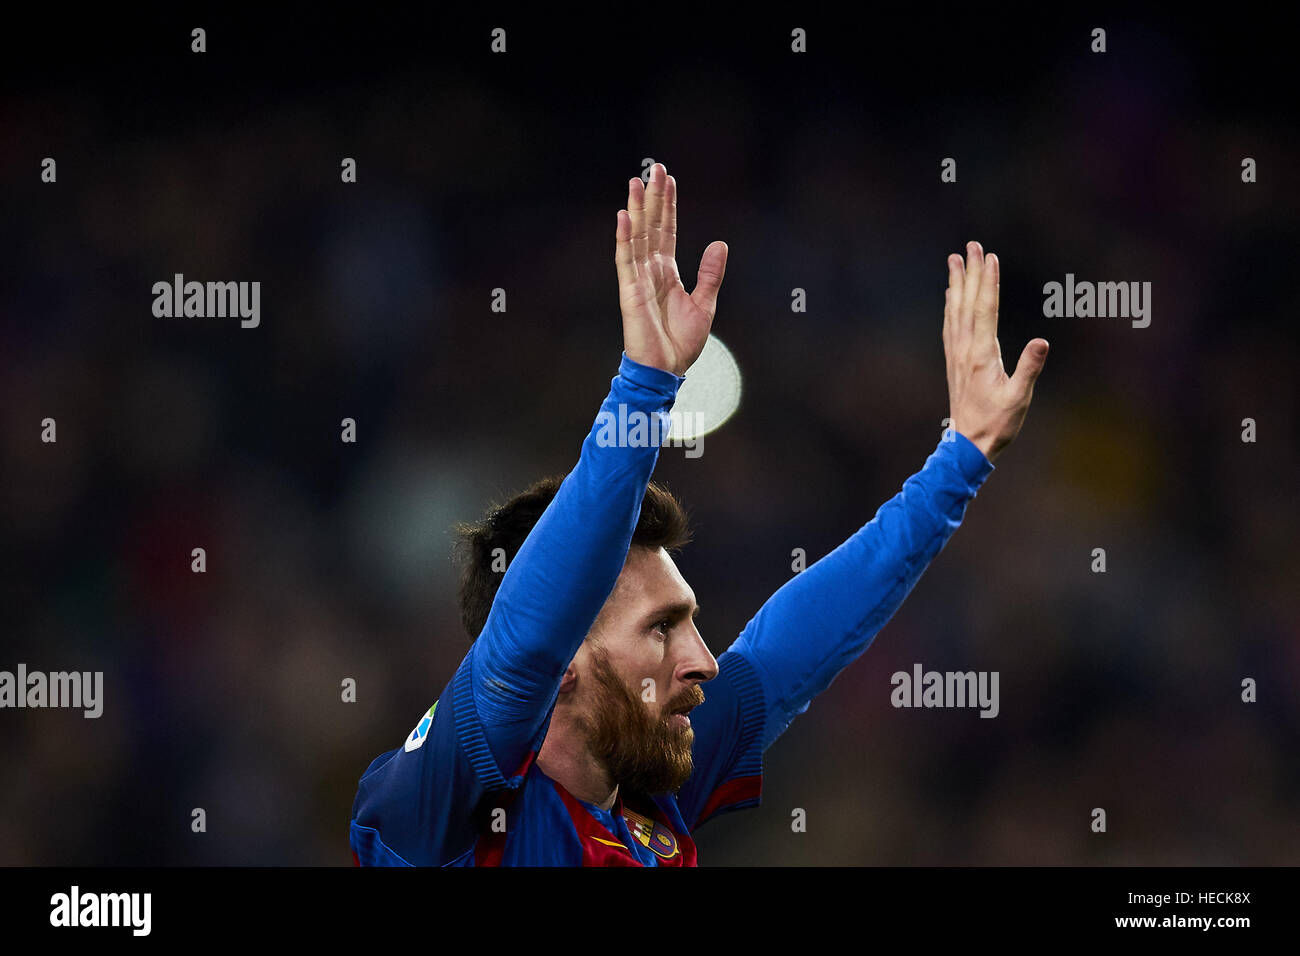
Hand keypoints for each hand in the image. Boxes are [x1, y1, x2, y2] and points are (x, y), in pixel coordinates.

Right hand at [615, 163, 727, 376]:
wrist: (666, 370)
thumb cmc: (681, 343)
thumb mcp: (705, 304)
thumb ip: (710, 273)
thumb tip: (720, 243)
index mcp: (667, 272)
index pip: (667, 231)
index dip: (668, 205)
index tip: (668, 180)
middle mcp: (650, 271)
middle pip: (651, 226)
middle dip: (653, 197)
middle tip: (654, 168)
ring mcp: (638, 279)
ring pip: (637, 236)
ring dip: (637, 208)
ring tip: (636, 181)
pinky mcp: (629, 292)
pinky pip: (626, 260)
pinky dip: (624, 238)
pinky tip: (624, 216)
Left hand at [944, 242, 1047, 462]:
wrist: (968, 444)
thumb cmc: (997, 423)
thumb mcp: (1019, 398)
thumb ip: (1029, 369)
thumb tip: (1042, 342)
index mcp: (982, 354)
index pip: (985, 310)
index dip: (987, 282)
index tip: (989, 257)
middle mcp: (965, 350)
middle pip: (967, 303)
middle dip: (969, 272)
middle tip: (970, 245)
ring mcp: (956, 355)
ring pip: (955, 311)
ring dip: (956, 284)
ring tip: (954, 260)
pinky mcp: (954, 362)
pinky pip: (950, 325)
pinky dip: (951, 305)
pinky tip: (951, 296)